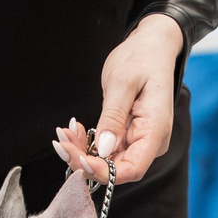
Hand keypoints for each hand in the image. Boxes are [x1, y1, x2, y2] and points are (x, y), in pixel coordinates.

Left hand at [55, 13, 183, 185]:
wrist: (151, 46)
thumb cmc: (141, 58)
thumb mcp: (122, 82)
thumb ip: (113, 117)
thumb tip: (103, 149)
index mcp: (155, 130)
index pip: (132, 168)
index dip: (105, 171)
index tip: (79, 159)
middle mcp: (150, 141)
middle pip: (117, 168)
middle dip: (86, 160)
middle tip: (62, 143)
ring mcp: (140, 139)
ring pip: (108, 160)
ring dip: (82, 152)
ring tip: (65, 133)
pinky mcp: (128, 135)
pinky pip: (106, 148)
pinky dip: (88, 143)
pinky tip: (74, 130)